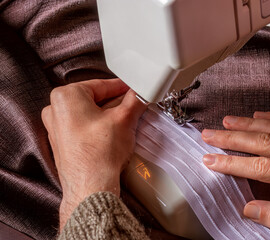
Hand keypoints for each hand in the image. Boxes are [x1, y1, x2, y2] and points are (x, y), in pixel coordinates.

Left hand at [41, 78, 146, 229]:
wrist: (91, 186)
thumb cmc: (99, 154)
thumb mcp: (124, 119)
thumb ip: (134, 100)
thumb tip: (140, 94)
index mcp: (66, 97)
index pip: (101, 85)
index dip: (121, 87)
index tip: (132, 89)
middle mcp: (56, 110)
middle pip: (95, 99)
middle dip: (116, 102)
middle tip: (133, 104)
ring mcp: (57, 129)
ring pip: (90, 114)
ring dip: (109, 115)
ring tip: (126, 120)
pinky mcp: (62, 144)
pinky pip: (84, 128)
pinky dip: (99, 128)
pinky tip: (113, 134)